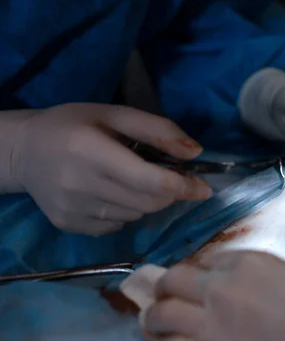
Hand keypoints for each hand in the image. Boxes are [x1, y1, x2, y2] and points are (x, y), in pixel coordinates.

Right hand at [11, 103, 211, 235]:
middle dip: (169, 192)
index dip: (183, 187)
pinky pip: (118, 225)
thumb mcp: (116, 114)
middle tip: (169, 175)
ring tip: (132, 178)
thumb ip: (158, 130)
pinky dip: (127, 211)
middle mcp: (80, 185)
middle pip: (148, 202)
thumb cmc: (74, 125)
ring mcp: (73, 210)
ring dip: (148, 200)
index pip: (149, 181)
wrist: (23, 150)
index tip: (204, 188)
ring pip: (136, 215)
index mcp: (92, 151)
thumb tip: (196, 153)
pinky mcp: (69, 225)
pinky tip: (112, 192)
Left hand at [142, 251, 284, 340]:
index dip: (197, 275)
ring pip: (161, 317)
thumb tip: (223, 289)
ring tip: (155, 326)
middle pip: (172, 281)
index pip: (203, 261)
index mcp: (248, 262)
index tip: (195, 286)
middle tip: (161, 300)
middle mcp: (223, 288)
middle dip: (163, 290)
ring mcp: (213, 326)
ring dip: (155, 321)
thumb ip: (252, 279)